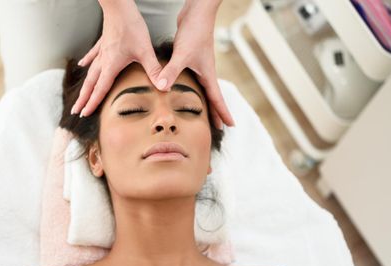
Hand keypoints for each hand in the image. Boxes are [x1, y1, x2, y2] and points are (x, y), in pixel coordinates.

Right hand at [71, 1, 162, 116]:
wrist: (120, 6)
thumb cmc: (132, 27)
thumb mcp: (145, 50)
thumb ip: (154, 70)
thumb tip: (164, 86)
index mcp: (111, 66)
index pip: (100, 89)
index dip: (92, 103)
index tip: (84, 113)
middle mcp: (103, 61)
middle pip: (91, 84)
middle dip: (83, 99)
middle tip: (76, 111)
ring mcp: (102, 52)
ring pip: (90, 73)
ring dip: (85, 86)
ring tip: (79, 95)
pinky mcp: (103, 43)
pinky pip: (93, 55)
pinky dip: (87, 62)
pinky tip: (82, 65)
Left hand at [155, 1, 234, 128]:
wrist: (197, 12)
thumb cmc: (195, 31)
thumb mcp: (182, 54)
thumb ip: (171, 71)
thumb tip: (161, 87)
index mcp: (207, 74)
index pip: (217, 99)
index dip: (223, 113)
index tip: (230, 126)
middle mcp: (206, 72)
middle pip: (213, 97)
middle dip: (217, 112)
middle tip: (220, 127)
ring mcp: (200, 66)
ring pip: (205, 89)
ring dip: (206, 102)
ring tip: (206, 114)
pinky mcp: (192, 59)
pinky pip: (195, 80)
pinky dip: (195, 90)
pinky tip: (188, 92)